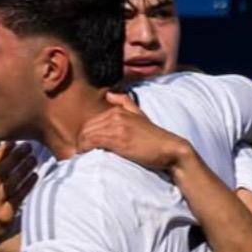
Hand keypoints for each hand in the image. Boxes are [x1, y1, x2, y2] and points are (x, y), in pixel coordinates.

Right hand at [0, 141, 37, 246]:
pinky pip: (18, 197)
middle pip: (1, 172)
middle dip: (15, 157)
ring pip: (10, 183)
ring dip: (23, 169)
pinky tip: (35, 175)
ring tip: (34, 158)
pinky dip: (27, 185)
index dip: (0, 152)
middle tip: (28, 146)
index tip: (12, 141)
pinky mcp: (5, 215)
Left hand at [78, 92, 192, 170]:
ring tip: (85, 157)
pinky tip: (89, 156)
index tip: (86, 148)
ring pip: (87, 135)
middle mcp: (115, 115)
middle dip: (82, 142)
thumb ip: (125, 103)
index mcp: (117, 110)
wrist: (170, 149)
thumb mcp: (139, 115)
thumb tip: (109, 93)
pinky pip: (93, 142)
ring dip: (83, 148)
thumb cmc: (153, 138)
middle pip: (85, 129)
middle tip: (83, 154)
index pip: (89, 123)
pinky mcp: (118, 139)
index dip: (85, 136)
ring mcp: (117, 126)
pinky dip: (87, 150)